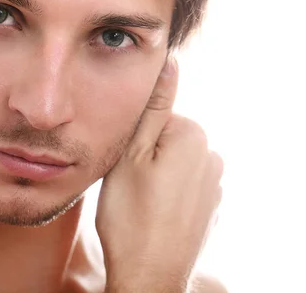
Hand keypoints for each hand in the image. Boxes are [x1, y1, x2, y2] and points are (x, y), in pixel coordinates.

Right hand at [96, 58, 222, 292]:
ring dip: (153, 173)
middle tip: (126, 182)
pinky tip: (151, 213)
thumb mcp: (131, 155)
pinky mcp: (209, 205)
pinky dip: (165, 193)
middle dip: (143, 154)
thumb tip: (169, 63)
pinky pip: (181, 184)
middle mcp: (211, 156)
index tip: (122, 161)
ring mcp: (213, 183)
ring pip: (170, 162)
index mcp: (192, 136)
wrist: (150, 274)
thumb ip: (152, 108)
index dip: (131, 137)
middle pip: (164, 138)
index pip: (154, 117)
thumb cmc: (131, 216)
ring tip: (136, 200)